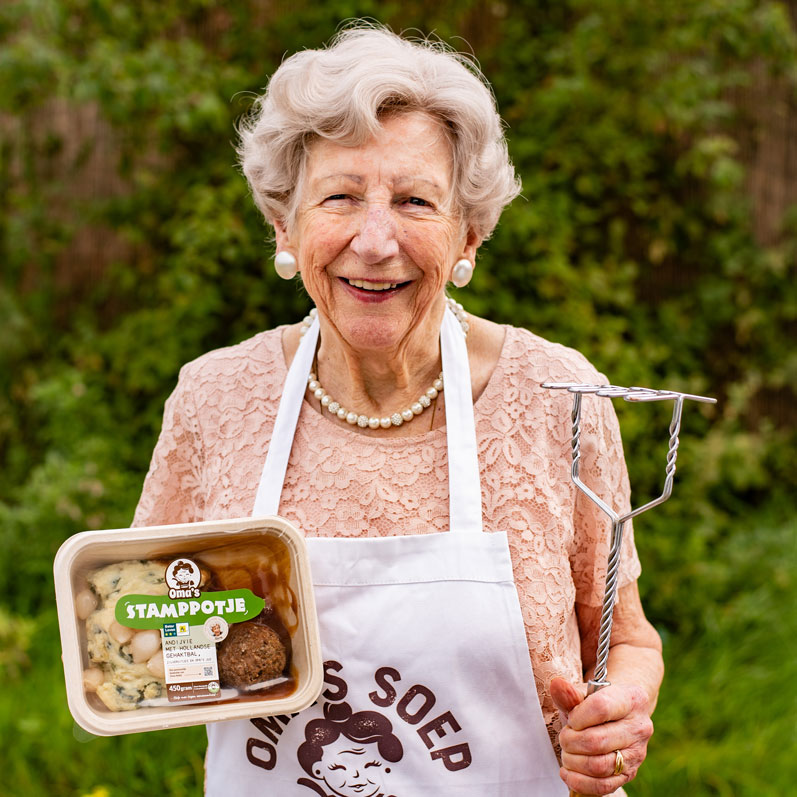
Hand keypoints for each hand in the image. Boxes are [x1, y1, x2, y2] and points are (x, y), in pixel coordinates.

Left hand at [550, 677, 653, 795]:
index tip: (570, 719)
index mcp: (631, 699)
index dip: (578, 716)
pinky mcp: (630, 774)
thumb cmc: (597, 702)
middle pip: (597, 741)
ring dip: (573, 762)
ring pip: (600, 766)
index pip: (601, 708)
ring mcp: (637, 753)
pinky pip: (603, 786)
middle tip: (564, 738)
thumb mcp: (585, 693)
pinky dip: (579, 782)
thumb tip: (557, 685)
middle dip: (571, 742)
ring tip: (566, 753)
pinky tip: (568, 772)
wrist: (619, 715)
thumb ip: (569, 693)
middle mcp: (639, 727)